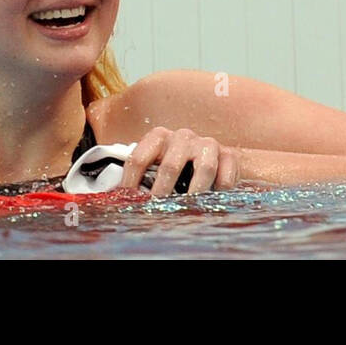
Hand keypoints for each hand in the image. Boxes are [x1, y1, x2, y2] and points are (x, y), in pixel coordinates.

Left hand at [119, 127, 240, 196]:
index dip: (130, 182)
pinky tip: (214, 198)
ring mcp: (207, 144)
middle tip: (157, 208)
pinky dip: (221, 188)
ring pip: (204, 168)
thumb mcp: (156, 163)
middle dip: (162, 190)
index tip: (126, 201)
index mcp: (159, 136)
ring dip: (195, 191)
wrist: (214, 155)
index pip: (138, 158)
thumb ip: (140, 176)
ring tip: (188, 207)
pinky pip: (227, 174)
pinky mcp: (229, 155)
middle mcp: (183, 137)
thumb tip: (116, 198)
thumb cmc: (178, 163)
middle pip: (171, 165)